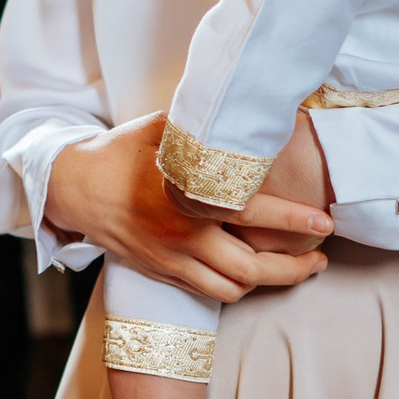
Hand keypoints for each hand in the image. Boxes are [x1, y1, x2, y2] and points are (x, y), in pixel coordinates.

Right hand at [43, 111, 331, 304]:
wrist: (74, 189)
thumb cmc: (121, 153)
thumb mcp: (161, 129)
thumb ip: (205, 128)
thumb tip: (248, 106)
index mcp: (184, 200)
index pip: (250, 214)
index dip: (292, 221)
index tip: (324, 222)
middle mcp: (181, 237)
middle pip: (252, 270)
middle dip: (295, 268)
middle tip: (321, 256)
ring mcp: (171, 261)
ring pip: (235, 288)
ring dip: (272, 282)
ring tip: (298, 268)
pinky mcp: (164, 273)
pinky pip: (212, 292)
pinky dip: (240, 286)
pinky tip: (256, 271)